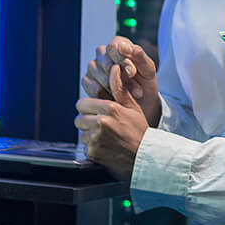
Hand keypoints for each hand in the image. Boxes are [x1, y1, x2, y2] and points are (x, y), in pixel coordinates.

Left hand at [75, 63, 149, 178]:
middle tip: (101, 127)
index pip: (82, 104)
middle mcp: (101, 122)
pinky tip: (106, 147)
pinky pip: (85, 147)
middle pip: (79, 119)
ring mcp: (96, 138)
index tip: (96, 113)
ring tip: (106, 137)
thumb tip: (114, 68)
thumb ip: (119, 88)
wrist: (145, 156)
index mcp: (110, 108)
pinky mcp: (93, 152)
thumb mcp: (132, 107)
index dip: (88, 108)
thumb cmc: (139, 131)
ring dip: (90, 136)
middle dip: (87, 122)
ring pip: (82, 134)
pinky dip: (93, 148)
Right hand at [82, 37, 159, 125]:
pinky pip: (94, 89)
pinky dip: (108, 96)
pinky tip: (118, 99)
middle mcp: (102, 52)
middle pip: (106, 63)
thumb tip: (121, 46)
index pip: (113, 47)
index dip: (122, 61)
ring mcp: (92, 67)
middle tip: (137, 90)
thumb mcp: (148, 68)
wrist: (142, 102)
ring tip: (130, 96)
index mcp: (118, 44)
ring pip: (101, 77)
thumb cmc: (145, 81)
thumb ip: (138, 55)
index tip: (132, 73)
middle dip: (123, 79)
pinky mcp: (87, 81)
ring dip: (118, 89)